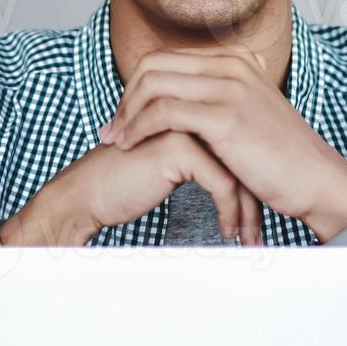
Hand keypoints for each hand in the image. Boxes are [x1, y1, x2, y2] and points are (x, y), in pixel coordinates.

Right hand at [0, 131, 264, 246]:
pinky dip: (229, 213)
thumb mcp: (172, 164)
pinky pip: (222, 184)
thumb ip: (202, 156)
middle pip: (242, 153)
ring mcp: (184, 125)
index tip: (259, 213)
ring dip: (246, 211)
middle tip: (259, 231)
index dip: (252, 179)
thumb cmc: (124, 182)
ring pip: (237, 170)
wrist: (87, 194)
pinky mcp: (178, 148)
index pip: (239, 141)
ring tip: (248, 238)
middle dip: (256, 197)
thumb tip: (242, 180)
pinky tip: (227, 232)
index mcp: (191, 107)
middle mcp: (190, 109)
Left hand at [99, 47, 346, 241]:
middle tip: (111, 128)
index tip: (123, 115)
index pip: (166, 58)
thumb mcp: (247, 113)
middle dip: (125, 97)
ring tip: (114, 140)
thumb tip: (177, 102)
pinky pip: (164, 113)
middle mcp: (232, 64)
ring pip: (153, 85)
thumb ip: (216, 99)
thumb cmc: (280, 157)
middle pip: (153, 65)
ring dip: (126, 114)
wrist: (315, 180)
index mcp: (235, 59)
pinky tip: (129, 146)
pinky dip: (138, 128)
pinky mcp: (226, 116)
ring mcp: (230, 87)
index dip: (136, 86)